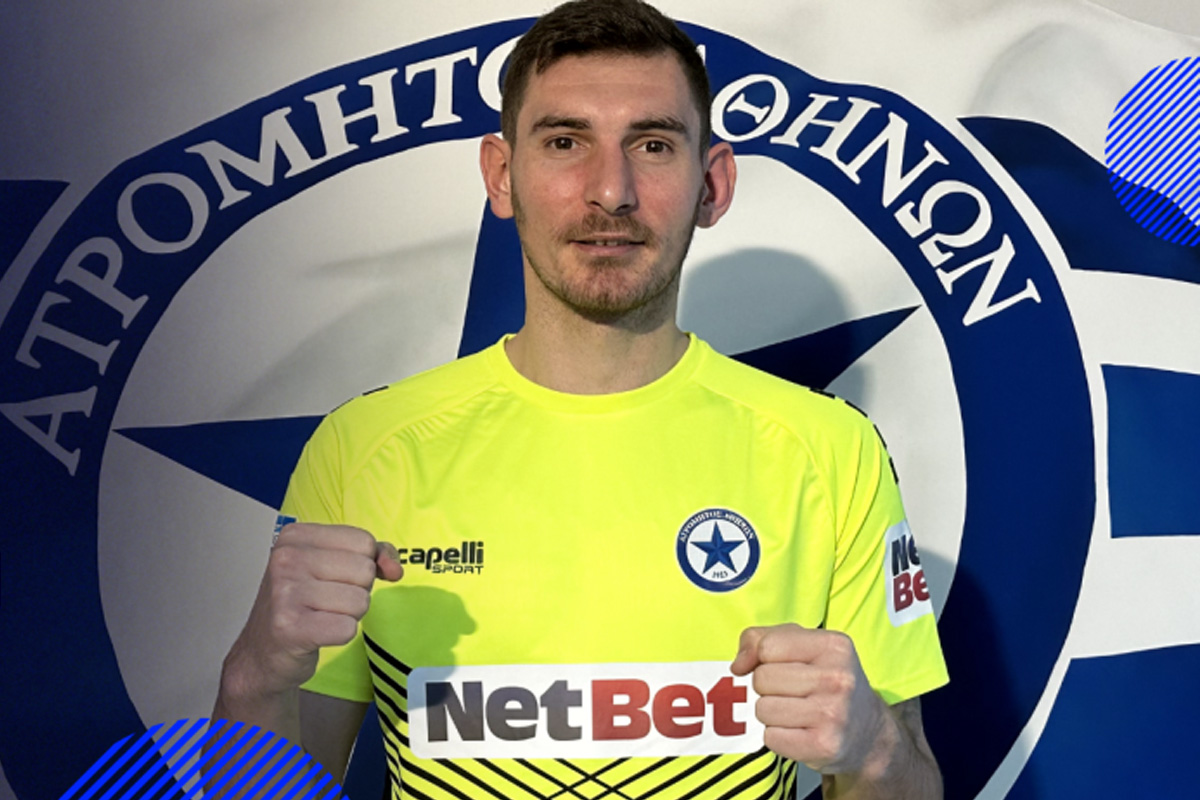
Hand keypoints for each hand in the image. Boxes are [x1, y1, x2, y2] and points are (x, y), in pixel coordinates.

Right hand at [223, 523, 402, 700]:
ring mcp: (285, 592)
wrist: (263, 652)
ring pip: (360, 601)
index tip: (334, 577)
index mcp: (296, 536)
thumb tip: (395, 567)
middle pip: (365, 571)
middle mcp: (286, 558)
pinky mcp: (290, 626)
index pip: (364, 541)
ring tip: (320, 616)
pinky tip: (316, 633)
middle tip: (325, 601)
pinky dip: (339, 635)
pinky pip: (348, 628)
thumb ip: (372, 556)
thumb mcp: (333, 566)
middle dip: (356, 591)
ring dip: (348, 615)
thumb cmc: (300, 605)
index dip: (361, 564)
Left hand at [731, 623, 889, 774]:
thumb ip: (762, 639)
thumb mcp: (804, 646)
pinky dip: (777, 736)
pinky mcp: (824, 746)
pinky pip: (770, 737)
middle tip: (790, 693)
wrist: (869, 733)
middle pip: (762, 678)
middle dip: (766, 687)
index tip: (772, 666)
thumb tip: (737, 665)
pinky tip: (798, 731)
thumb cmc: (827, 682)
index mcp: (834, 646)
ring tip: (794, 712)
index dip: (760, 658)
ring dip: (770, 713)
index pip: (768, 646)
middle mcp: (837, 678)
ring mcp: (833, 714)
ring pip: (763, 709)